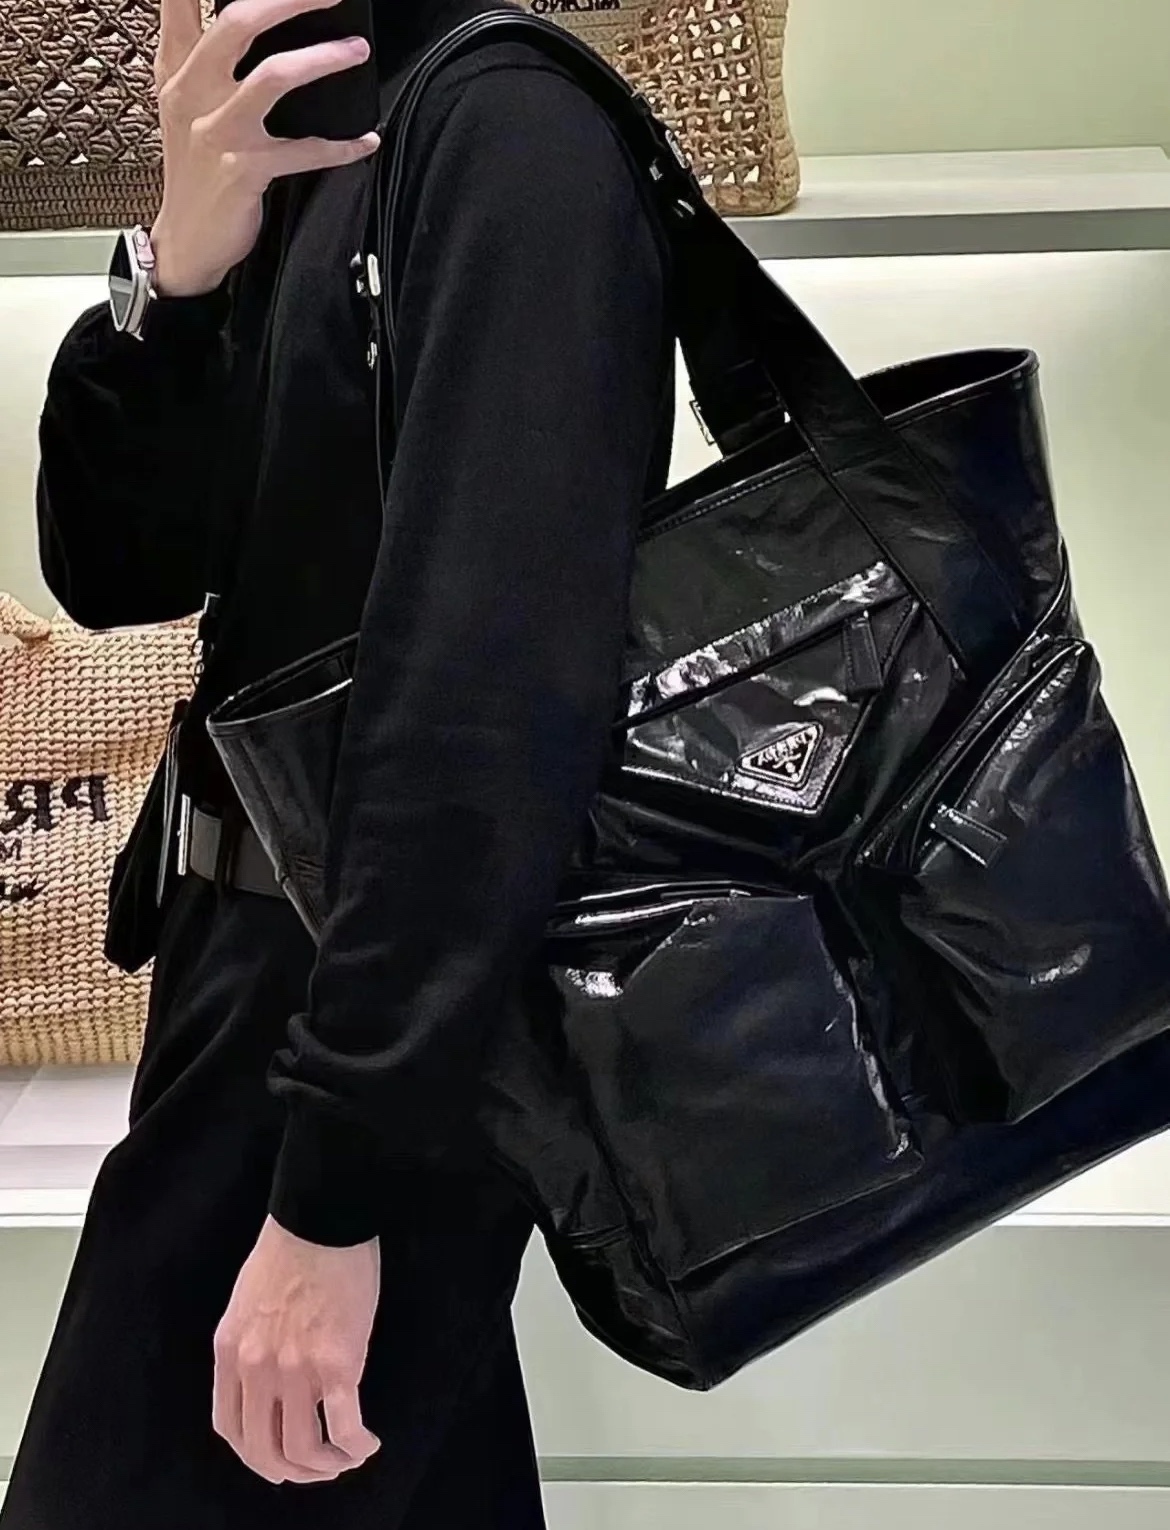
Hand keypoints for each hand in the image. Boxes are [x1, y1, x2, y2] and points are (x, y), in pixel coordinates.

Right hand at [150, 0, 380, 296]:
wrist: (187, 239)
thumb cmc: (196, 167)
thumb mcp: (186, 104)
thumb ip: (206, 59)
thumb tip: (257, 18)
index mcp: (176, 68)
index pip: (179, 2)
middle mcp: (192, 91)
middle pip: (239, 21)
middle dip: (291, 0)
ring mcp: (217, 131)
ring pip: (274, 76)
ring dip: (324, 59)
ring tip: (357, 50)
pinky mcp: (243, 170)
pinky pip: (303, 151)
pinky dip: (341, 146)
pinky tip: (365, 141)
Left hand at [213, 1215, 381, 1484]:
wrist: (324, 1216)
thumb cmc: (292, 1248)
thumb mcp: (247, 1302)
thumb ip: (250, 1345)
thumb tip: (267, 1380)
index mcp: (230, 1352)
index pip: (231, 1429)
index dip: (255, 1455)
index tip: (278, 1460)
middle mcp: (256, 1369)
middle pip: (265, 1450)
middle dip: (293, 1471)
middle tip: (318, 1470)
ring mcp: (295, 1369)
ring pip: (304, 1449)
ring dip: (327, 1466)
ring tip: (346, 1459)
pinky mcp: (336, 1363)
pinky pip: (344, 1427)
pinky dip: (356, 1447)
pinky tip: (367, 1445)